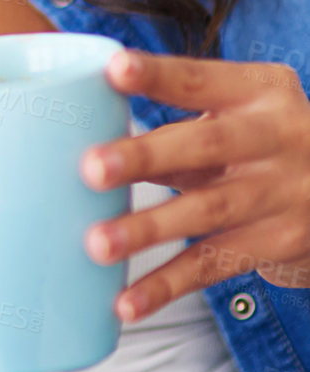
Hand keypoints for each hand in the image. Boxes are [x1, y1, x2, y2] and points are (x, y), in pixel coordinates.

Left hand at [78, 48, 309, 321]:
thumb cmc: (262, 145)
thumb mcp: (238, 119)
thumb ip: (179, 131)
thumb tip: (91, 146)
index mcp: (259, 91)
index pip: (199, 78)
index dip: (157, 75)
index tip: (114, 69)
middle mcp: (276, 136)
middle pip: (206, 144)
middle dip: (145, 156)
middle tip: (91, 168)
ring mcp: (281, 192)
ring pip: (207, 210)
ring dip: (148, 228)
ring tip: (97, 243)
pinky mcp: (277, 242)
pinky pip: (215, 265)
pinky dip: (167, 285)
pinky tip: (127, 302)